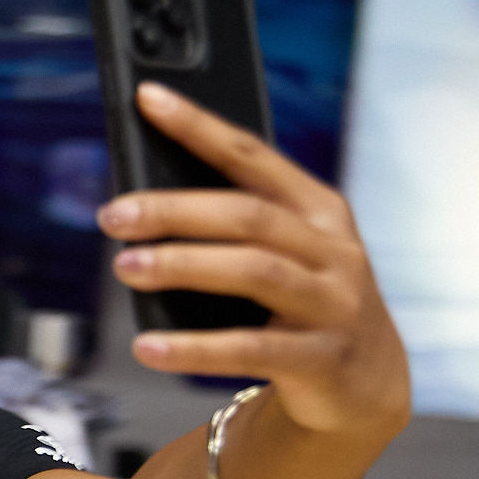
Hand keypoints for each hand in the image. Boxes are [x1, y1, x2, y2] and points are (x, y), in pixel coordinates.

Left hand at [98, 82, 410, 439]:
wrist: (366, 380)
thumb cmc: (301, 302)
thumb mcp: (278, 254)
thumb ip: (228, 229)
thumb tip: (137, 206)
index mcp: (317, 209)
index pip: (251, 156)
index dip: (199, 126)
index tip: (148, 98)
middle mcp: (332, 249)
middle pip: (248, 215)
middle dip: (174, 210)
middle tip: (112, 215)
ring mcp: (332, 303)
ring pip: (254, 271)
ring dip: (182, 265)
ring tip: (124, 266)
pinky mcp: (321, 358)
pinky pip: (251, 348)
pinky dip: (193, 348)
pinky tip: (147, 346)